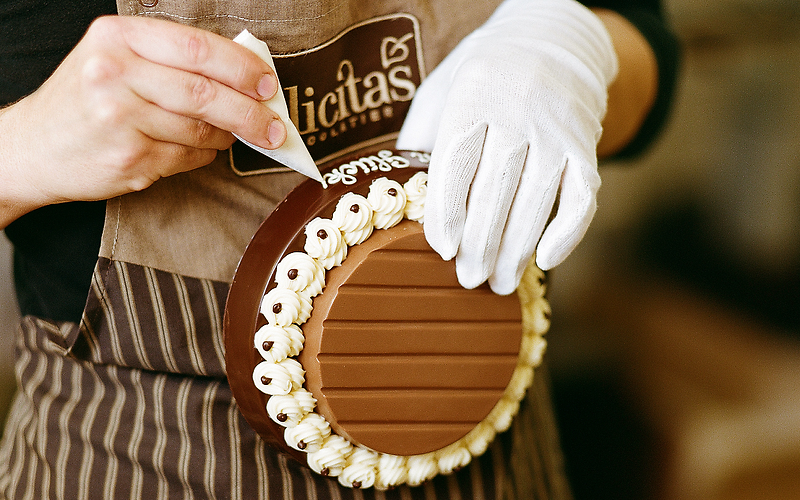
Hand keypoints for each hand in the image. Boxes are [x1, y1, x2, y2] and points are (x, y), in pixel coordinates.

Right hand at [0, 16, 285, 225]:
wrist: (33, 147)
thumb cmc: (86, 99)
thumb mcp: (116, 58)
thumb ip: (172, 58)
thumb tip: (246, 71)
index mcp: (117, 38)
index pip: (198, 49)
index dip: (242, 68)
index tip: (269, 83)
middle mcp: (115, 74)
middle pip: (206, 94)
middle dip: (252, 113)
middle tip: (275, 125)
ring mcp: (120, 119)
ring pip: (201, 130)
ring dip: (227, 136)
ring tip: (230, 134)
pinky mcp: (128, 158)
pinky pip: (188, 158)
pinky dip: (203, 155)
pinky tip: (196, 149)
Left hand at [397, 0, 617, 293]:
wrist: (551, 41)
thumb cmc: (482, 78)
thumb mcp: (442, 91)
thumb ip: (420, 139)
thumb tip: (398, 198)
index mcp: (472, 96)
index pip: (456, 162)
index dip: (448, 210)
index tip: (443, 250)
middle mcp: (517, 112)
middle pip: (496, 190)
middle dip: (481, 244)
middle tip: (469, 280)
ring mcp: (556, 131)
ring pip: (536, 200)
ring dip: (516, 250)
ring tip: (500, 284)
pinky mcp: (585, 146)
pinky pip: (582, 195)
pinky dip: (568, 232)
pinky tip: (546, 260)